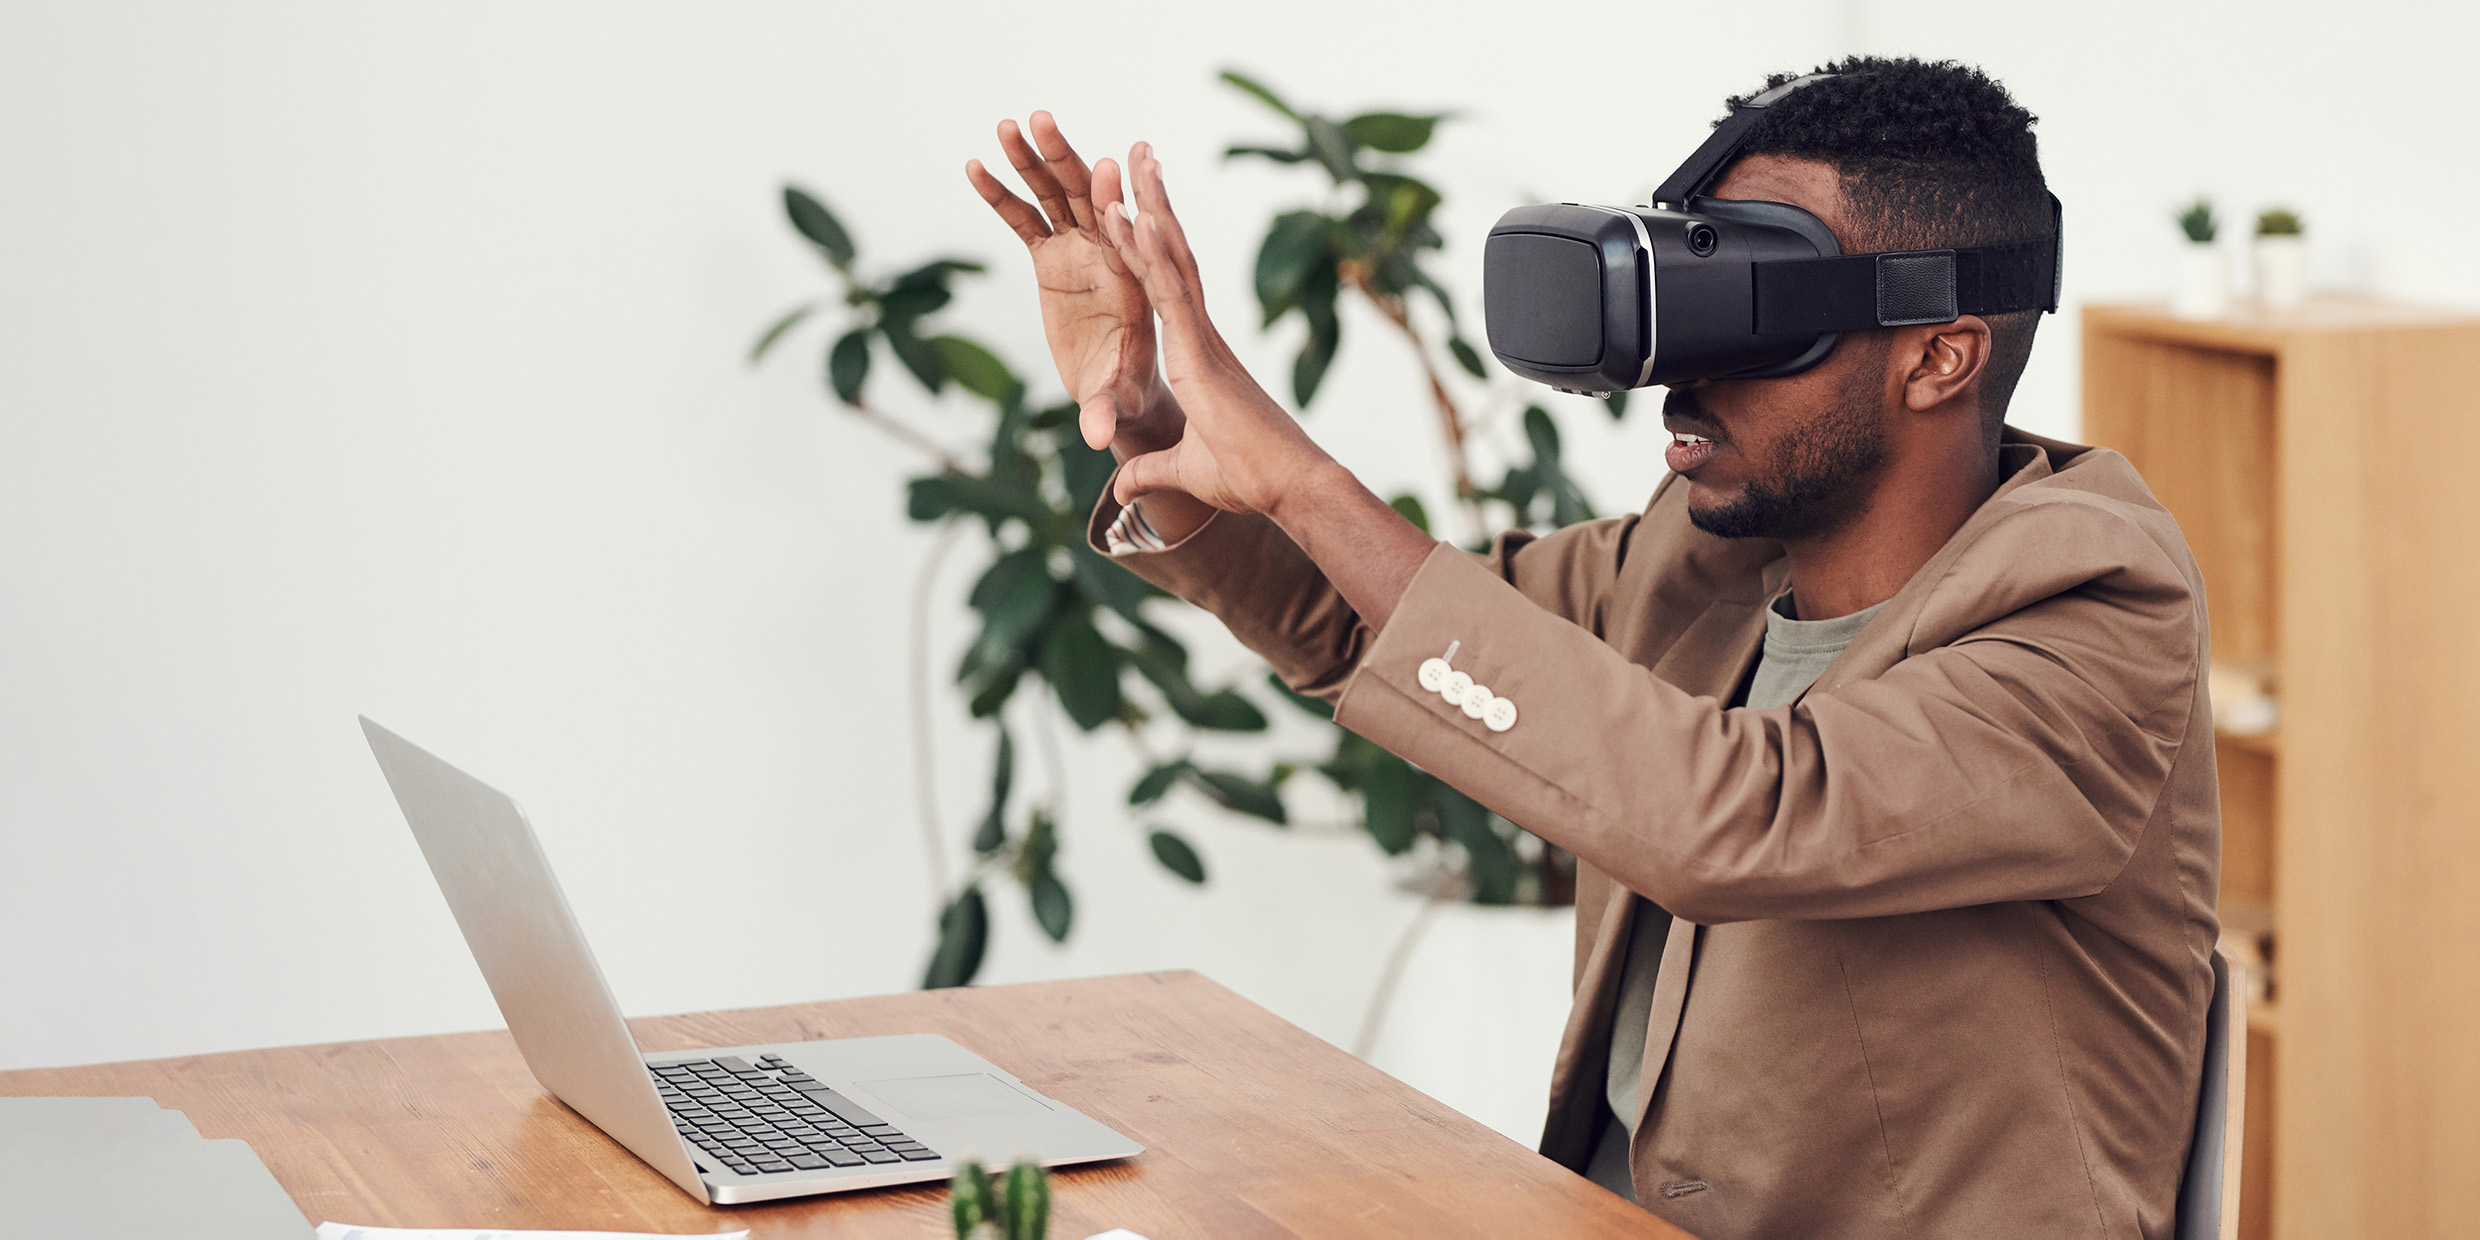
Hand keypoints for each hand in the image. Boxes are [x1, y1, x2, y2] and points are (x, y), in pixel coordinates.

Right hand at [967, 113, 1178, 456]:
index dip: (1117, 206)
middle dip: (1067, 161)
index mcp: (1137, 280)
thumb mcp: (1119, 400)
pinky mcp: (1052, 258)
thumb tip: (1096, 437)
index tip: (1108, 171)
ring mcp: (1080, 251)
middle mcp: (1110, 255)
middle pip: (1090, 198)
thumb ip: (1107, 410)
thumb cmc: (1128, 392)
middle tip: (1045, 122)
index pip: (1129, 237)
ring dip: (1033, 160)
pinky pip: (1024, 219)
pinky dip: (1001, 194)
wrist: (1119, 389)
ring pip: (1056, 196)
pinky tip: (975, 165)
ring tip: (1007, 124)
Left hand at [1094, 144, 1333, 518]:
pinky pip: (1170, 294)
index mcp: (1199, 354)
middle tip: (1139, 157)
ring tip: (1132, 163)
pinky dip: (1152, 254)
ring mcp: (1201, 339)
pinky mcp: (1200, 353)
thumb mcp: (1184, 472)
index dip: (1152, 246)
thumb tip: (1124, 488)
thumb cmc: (1250, 479)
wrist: (1288, 486)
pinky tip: (1135, 217)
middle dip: (1154, 204)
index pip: (1169, 288)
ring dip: (1150, 209)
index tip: (1137, 206)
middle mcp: (1202, 336)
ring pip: (1171, 261)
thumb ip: (1151, 472)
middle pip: (1173, 256)